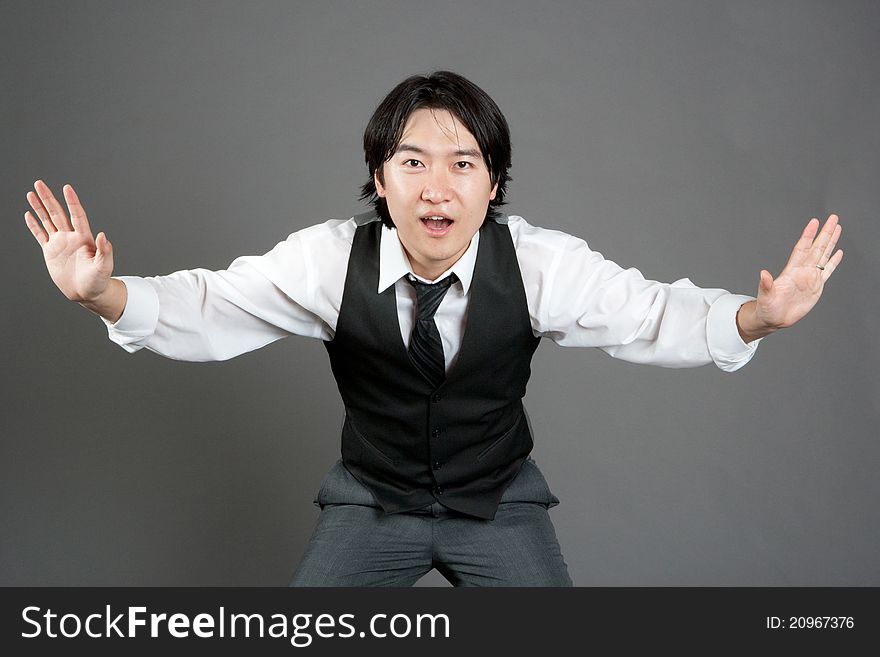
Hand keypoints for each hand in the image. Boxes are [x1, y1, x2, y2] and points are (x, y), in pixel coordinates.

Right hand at [24, 180, 114, 303]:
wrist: (88, 293)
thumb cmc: (99, 281)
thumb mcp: (104, 267)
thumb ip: (105, 251)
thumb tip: (104, 235)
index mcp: (84, 238)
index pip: (77, 215)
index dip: (72, 202)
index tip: (66, 188)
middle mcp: (71, 237)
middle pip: (57, 213)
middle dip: (48, 198)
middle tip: (39, 183)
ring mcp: (60, 243)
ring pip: (47, 221)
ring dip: (39, 207)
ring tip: (31, 193)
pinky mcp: (50, 252)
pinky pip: (40, 235)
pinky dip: (34, 226)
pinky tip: (28, 214)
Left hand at [749, 214, 842, 333]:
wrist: (774, 319)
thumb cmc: (767, 308)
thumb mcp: (765, 297)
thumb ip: (766, 285)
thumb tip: (763, 273)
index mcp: (791, 272)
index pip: (802, 249)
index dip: (808, 235)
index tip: (814, 222)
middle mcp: (802, 271)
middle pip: (817, 248)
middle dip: (825, 233)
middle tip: (833, 218)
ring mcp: (810, 278)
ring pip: (823, 256)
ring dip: (830, 242)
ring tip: (837, 228)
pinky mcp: (816, 287)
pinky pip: (828, 271)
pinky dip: (833, 262)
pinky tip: (839, 252)